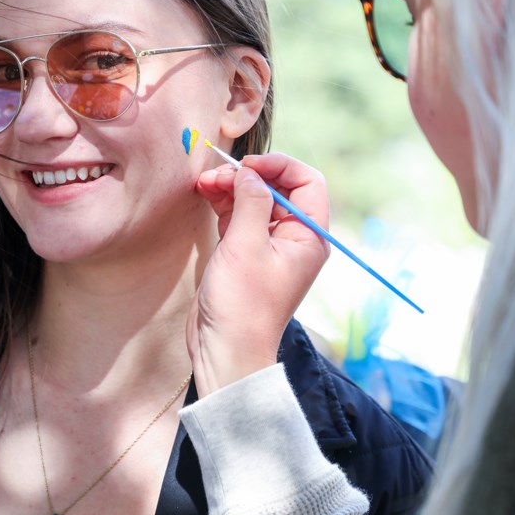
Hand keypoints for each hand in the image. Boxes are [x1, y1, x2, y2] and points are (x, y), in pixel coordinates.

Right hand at [187, 152, 330, 394]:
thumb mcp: (246, 246)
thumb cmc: (242, 304)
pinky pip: (239, 215)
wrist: (226, 349)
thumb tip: (249, 171)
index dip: (280, 166)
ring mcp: (269, 245)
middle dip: (249, 175)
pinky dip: (224, 202)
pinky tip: (206, 194)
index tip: (249, 166)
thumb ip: (251, 201)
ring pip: (255, 199)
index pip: (308, 182)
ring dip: (231, 186)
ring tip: (205, 183)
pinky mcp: (245, 252)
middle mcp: (293, 238)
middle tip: (219, 175)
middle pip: (278, 187)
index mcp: (309, 237)